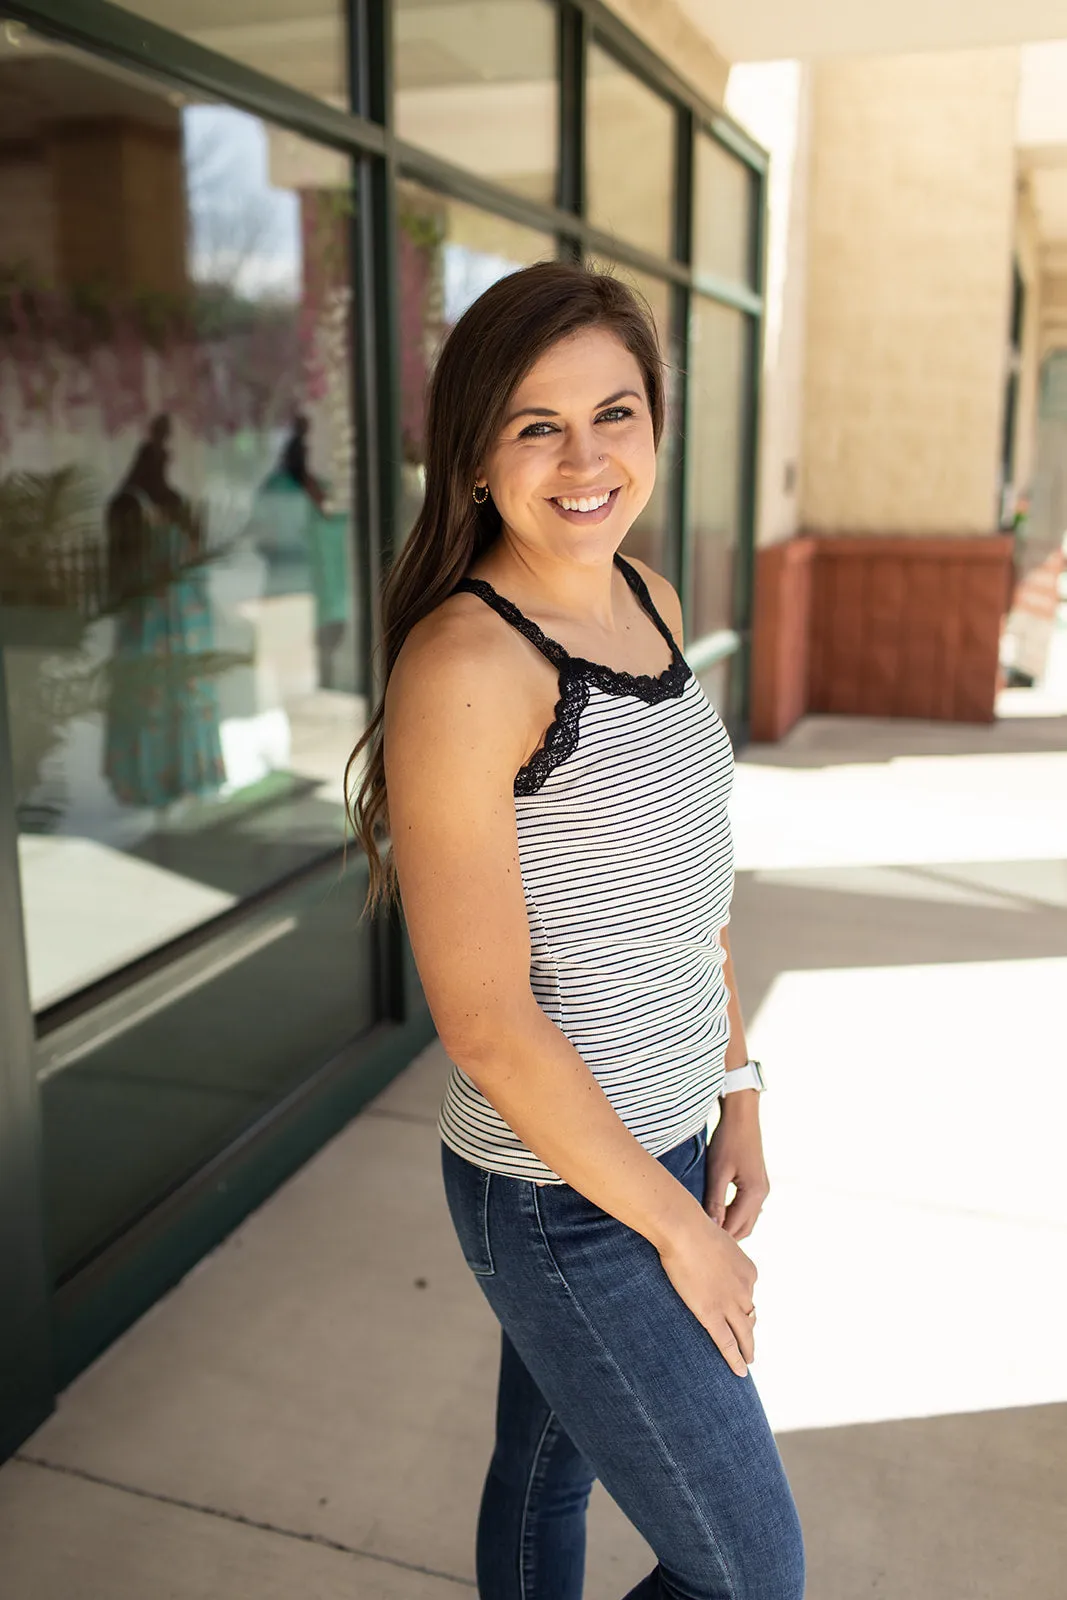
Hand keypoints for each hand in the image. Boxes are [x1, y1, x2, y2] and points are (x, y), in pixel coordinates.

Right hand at [657, 1210, 757, 1376]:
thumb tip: (710, 1252)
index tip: (738, 1312)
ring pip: (744, 1334)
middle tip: (749, 1344)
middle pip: (751, 1317)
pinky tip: (741, 1371)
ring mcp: (730, 1304)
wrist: (684, 1231)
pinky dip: (735, 1359)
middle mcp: (745, 1290)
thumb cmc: (693, 1228)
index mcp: (748, 1272)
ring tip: (748, 1361)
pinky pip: (727, 1343)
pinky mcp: (712, 1315)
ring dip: (747, 1349)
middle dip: (750, 1332)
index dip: (743, 1305)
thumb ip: (718, 1253)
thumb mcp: (716, 1239)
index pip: (749, 1294)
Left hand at [704, 1093, 768, 1240]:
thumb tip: (711, 1227)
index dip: (718, 1239)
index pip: (735, 1227)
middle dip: (725, 1238)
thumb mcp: (718, 1171)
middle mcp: (762, 1195)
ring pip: (747, 1220)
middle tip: (701, 1243)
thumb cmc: (728, 1140)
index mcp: (754, 1194)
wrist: (742, 1116)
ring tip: (707, 1233)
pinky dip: (735, 1217)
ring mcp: (762, 1189)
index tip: (697, 1245)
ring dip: (730, 1228)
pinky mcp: (757, 1183)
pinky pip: (747, 1209)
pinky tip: (719, 1217)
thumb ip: (715, 1201)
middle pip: (744, 1229)